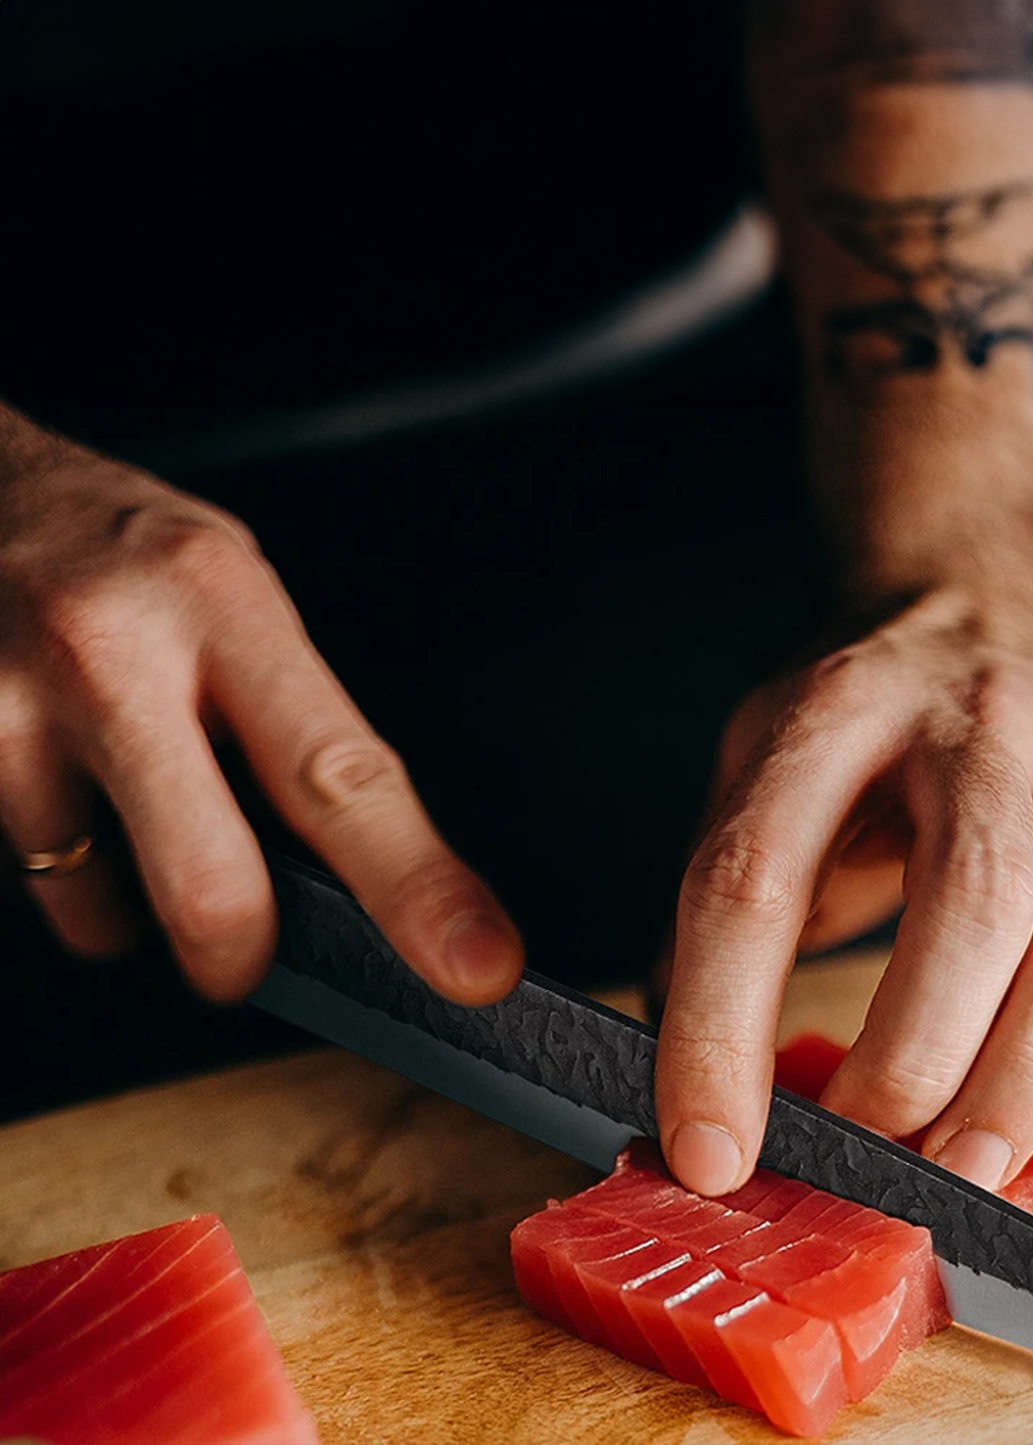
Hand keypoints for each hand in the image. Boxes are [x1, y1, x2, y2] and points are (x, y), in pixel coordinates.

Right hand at [0, 425, 521, 1002]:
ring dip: (131, 899)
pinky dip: (65, 865)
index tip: (476, 962)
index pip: (340, 777)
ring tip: (124, 797)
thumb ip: (288, 721)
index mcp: (223, 606)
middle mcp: (111, 656)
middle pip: (214, 887)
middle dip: (242, 955)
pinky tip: (62, 786)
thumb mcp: (232, 593)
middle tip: (248, 948)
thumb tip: (362, 869)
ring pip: (100, 908)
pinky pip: (28, 879)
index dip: (417, 886)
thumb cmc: (117, 547)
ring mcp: (6, 713)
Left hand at [655, 587, 1032, 1204]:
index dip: (725, 1023)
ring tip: (976, 1178)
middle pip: (969, 895)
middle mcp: (969, 724)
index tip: (709, 1151)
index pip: (761, 873)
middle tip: (868, 1165)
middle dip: (918, 1055)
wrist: (1003, 584)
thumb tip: (693, 1081)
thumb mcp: (765, 759)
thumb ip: (729, 904)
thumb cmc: (866, 705)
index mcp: (833, 712)